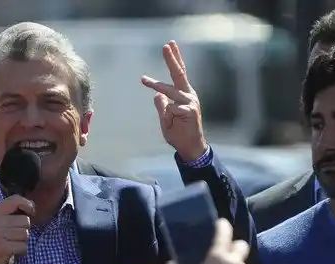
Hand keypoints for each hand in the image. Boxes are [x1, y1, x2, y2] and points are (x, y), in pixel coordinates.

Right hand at [0, 196, 33, 263]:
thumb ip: (13, 211)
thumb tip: (32, 204)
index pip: (15, 200)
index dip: (27, 205)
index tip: (31, 212)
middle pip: (25, 220)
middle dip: (24, 229)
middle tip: (15, 235)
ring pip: (25, 234)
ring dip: (23, 241)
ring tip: (13, 243)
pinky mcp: (2, 248)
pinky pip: (23, 246)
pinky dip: (22, 251)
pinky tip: (14, 251)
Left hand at [141, 41, 207, 161]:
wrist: (190, 147)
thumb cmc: (179, 132)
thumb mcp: (165, 117)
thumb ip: (162, 105)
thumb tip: (156, 95)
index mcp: (184, 94)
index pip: (179, 73)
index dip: (175, 59)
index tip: (169, 45)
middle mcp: (189, 95)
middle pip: (180, 73)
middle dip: (172, 59)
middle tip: (166, 45)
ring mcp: (191, 102)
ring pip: (171, 91)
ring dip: (157, 85)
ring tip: (143, 79)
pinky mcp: (191, 112)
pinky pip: (173, 109)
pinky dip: (168, 116)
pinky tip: (174, 122)